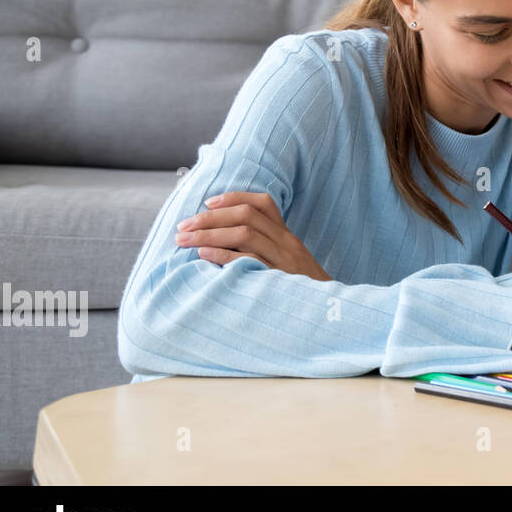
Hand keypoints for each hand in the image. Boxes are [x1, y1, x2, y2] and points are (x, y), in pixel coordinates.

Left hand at [174, 191, 331, 281]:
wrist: (327, 312)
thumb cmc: (299, 290)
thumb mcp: (288, 264)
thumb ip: (264, 250)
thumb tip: (221, 241)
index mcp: (287, 237)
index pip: (264, 204)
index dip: (234, 198)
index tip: (208, 202)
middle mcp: (287, 243)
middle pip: (247, 216)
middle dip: (211, 217)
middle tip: (183, 226)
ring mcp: (283, 260)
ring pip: (245, 234)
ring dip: (209, 234)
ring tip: (184, 240)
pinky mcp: (277, 279)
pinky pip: (248, 261)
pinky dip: (222, 255)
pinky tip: (202, 254)